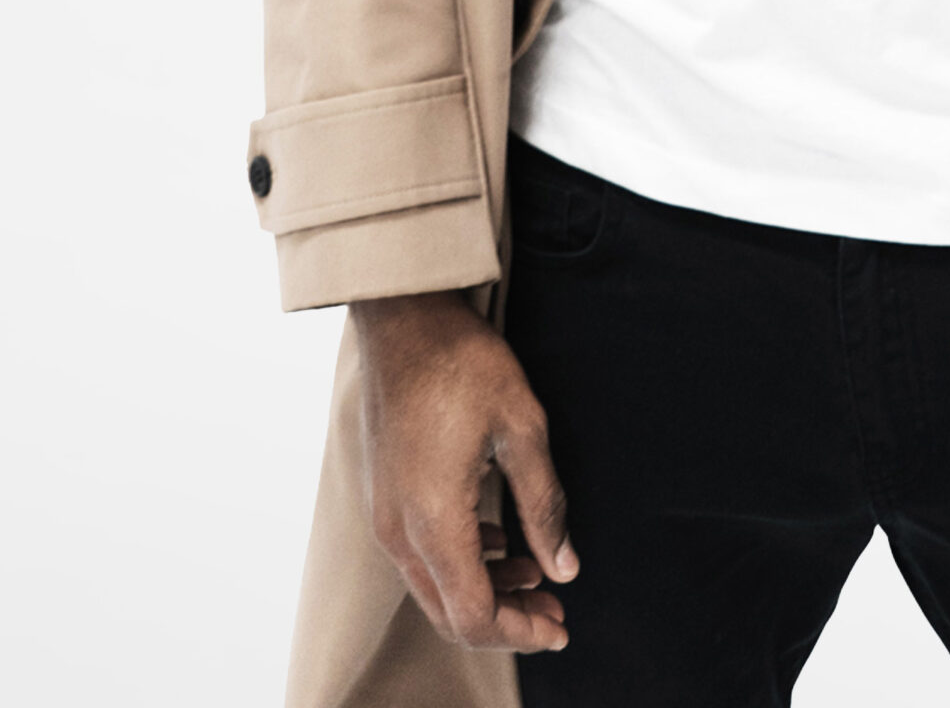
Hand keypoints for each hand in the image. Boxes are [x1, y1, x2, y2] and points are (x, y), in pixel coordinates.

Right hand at [351, 291, 577, 652]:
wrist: (403, 317)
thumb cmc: (462, 362)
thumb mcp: (522, 427)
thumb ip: (544, 505)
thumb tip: (564, 566)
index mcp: (433, 521)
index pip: (473, 615)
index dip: (521, 633)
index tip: (561, 627)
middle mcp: (399, 531)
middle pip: (450, 613)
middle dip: (507, 621)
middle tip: (556, 610)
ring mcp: (385, 514)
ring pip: (434, 587)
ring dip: (486, 593)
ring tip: (538, 576)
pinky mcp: (385, 495)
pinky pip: (422, 556)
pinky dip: (463, 565)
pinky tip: (500, 543)